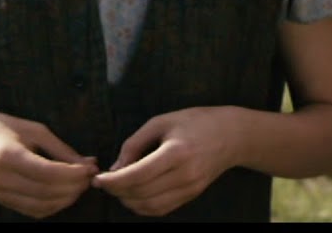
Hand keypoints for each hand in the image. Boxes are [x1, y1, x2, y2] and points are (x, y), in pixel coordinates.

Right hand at [0, 113, 97, 218]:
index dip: (73, 173)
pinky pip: (32, 210)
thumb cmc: (2, 128)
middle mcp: (2, 179)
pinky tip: (65, 194)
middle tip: (90, 176)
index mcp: (9, 156)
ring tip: (80, 184)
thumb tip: (87, 162)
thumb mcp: (33, 129)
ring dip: (66, 198)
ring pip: (41, 206)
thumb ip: (60, 148)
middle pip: (46, 192)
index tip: (91, 167)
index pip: (48, 172)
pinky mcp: (1, 200)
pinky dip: (53, 206)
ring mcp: (0, 193)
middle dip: (74, 186)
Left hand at [92, 106, 238, 216]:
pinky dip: (143, 206)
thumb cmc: (196, 122)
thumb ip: (135, 143)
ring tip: (119, 187)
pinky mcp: (192, 195)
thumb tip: (115, 168)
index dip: (113, 181)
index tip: (98, 179)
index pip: (137, 175)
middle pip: (140, 193)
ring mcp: (190, 188)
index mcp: (176, 152)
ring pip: (149, 206)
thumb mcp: (162, 121)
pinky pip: (161, 209)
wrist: (232, 135)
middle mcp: (185, 175)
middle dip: (117, 191)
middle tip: (106, 181)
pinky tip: (135, 195)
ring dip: (128, 200)